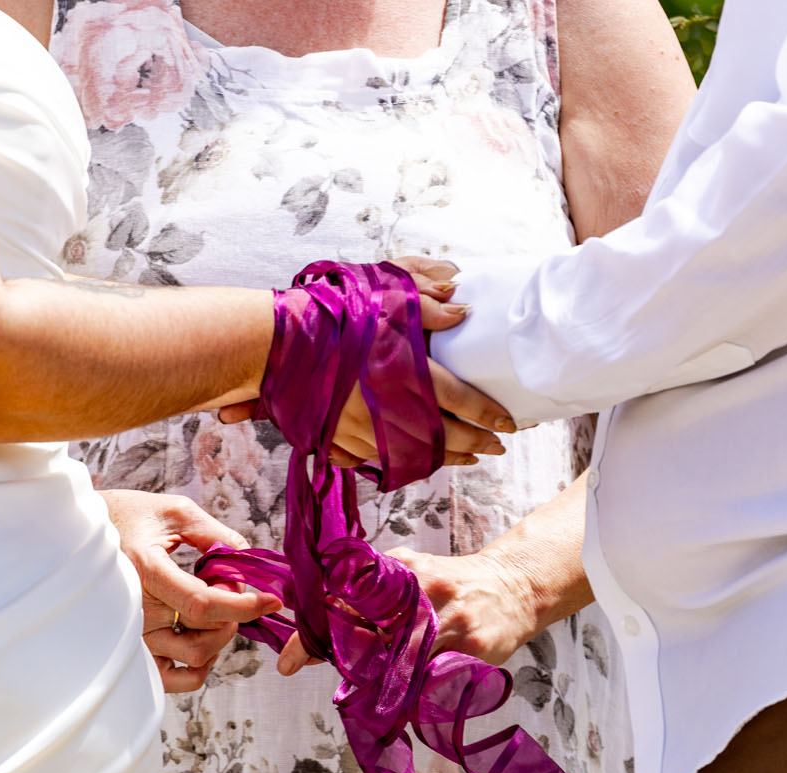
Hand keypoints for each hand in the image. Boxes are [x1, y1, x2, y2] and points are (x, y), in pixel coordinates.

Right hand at [101, 489, 282, 692]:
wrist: (79, 536)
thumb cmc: (128, 518)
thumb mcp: (175, 512)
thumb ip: (215, 535)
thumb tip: (248, 560)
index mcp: (145, 571)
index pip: (203, 603)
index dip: (245, 605)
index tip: (273, 598)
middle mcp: (135, 610)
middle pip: (206, 629)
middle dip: (234, 610)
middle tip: (230, 586)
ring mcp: (132, 637)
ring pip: (196, 656)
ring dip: (221, 636)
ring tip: (218, 609)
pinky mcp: (133, 653)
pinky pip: (175, 679)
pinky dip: (200, 666)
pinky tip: (203, 639)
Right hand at [218, 257, 516, 466]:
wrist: (276, 346)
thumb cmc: (331, 317)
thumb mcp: (383, 297)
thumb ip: (426, 303)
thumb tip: (463, 309)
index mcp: (408, 374)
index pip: (463, 402)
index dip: (491, 415)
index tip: (510, 424)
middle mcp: (390, 410)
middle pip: (445, 437)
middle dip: (475, 443)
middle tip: (496, 448)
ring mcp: (363, 431)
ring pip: (414, 455)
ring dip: (443, 458)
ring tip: (464, 457)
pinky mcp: (337, 441)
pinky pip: (377, 459)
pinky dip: (401, 461)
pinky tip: (412, 459)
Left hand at [272, 545, 539, 674]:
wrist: (514, 585)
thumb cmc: (451, 582)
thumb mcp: (411, 573)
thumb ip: (370, 590)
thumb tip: (313, 611)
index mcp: (403, 571)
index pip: (350, 600)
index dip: (317, 631)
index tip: (289, 659)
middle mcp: (424, 592)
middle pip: (370, 633)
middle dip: (333, 657)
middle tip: (296, 669)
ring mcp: (451, 620)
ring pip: (401, 661)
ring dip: (373, 682)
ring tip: (356, 694)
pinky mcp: (475, 646)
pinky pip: (435, 680)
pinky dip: (413, 695)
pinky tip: (398, 704)